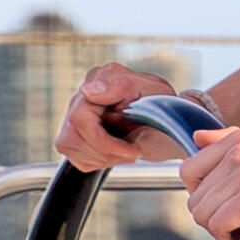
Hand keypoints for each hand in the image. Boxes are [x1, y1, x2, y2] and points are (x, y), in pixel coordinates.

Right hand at [56, 63, 174, 171]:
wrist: (169, 122)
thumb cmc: (164, 106)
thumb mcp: (154, 92)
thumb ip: (120, 85)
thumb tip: (88, 90)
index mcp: (101, 77)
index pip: (80, 117)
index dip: (104, 140)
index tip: (134, 148)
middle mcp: (83, 94)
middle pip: (72, 137)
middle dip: (106, 151)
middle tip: (134, 151)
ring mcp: (74, 113)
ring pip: (71, 147)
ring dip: (104, 157)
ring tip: (127, 150)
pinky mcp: (73, 134)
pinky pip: (77, 158)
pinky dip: (99, 161)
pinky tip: (116, 151)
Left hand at [180, 128, 239, 239]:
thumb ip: (231, 144)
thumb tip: (197, 137)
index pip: (189, 170)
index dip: (203, 195)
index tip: (226, 205)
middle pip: (194, 197)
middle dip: (212, 217)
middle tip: (239, 222)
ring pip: (202, 213)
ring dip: (220, 230)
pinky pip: (217, 226)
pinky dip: (228, 239)